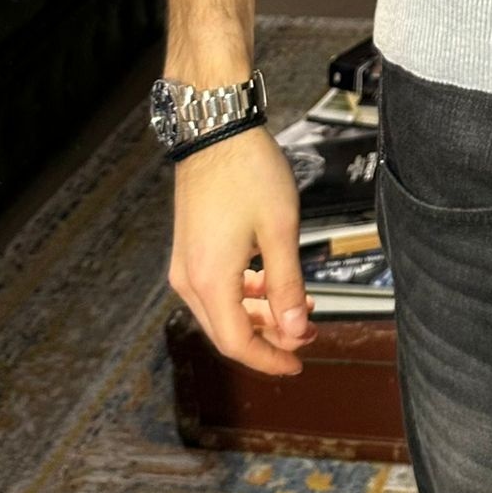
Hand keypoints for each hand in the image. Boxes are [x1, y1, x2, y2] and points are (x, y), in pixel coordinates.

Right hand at [168, 125, 317, 374]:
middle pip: (227, 331)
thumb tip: (295, 330)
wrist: (216, 129)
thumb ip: (287, 284)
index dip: (270, 359)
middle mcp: (189, 279)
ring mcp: (184, 263)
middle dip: (269, 338)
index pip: (238, 343)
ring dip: (258, 314)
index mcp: (210, 280)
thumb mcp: (280, 229)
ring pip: (222, 310)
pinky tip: (269, 280)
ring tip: (296, 305)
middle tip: (306, 333)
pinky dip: (244, 293)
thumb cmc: (248, 172)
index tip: (299, 362)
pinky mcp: (188, 248)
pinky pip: (215, 287)